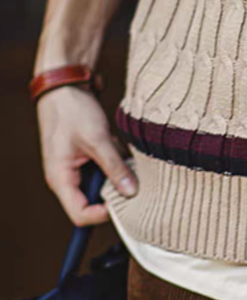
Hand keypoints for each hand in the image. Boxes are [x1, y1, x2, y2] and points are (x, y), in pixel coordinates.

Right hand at [38, 86, 137, 225]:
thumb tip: (131, 192)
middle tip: (132, 178)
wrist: (64, 85)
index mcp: (60, 178)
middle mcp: (65, 178)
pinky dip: (114, 161)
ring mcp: (75, 169)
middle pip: (92, 202)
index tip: (124, 201)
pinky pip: (103, 169)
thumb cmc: (73, 110)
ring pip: (101, 184)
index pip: (80, 215)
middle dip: (113, 192)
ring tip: (122, 154)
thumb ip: (114, 166)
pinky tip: (119, 146)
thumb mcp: (97, 139)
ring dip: (116, 173)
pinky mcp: (85, 158)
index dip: (103, 214)